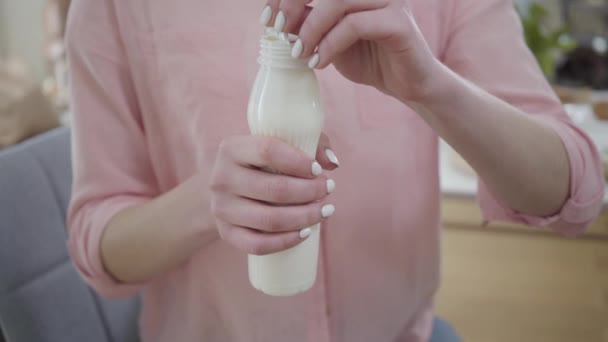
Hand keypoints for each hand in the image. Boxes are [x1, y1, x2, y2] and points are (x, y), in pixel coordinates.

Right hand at [210, 133, 337, 254]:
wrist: (229, 185)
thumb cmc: (263, 161)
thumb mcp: (282, 141)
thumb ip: (312, 142)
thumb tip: (331, 164)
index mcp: (232, 149)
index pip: (268, 151)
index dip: (299, 162)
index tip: (318, 170)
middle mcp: (221, 178)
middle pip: (275, 190)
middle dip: (310, 192)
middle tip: (328, 189)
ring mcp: (222, 209)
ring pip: (270, 220)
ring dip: (305, 217)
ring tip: (325, 210)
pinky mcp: (227, 233)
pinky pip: (258, 245)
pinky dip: (286, 241)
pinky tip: (306, 232)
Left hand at [260, 0, 439, 103]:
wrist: (405, 84)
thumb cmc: (369, 59)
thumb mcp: (330, 41)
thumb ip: (310, 26)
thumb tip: (277, 19)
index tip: (267, 18)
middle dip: (293, 4)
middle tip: (278, 30)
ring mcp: (390, 0)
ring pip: (337, 1)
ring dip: (311, 28)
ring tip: (300, 53)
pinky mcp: (399, 22)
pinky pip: (355, 25)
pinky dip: (331, 44)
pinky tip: (320, 63)